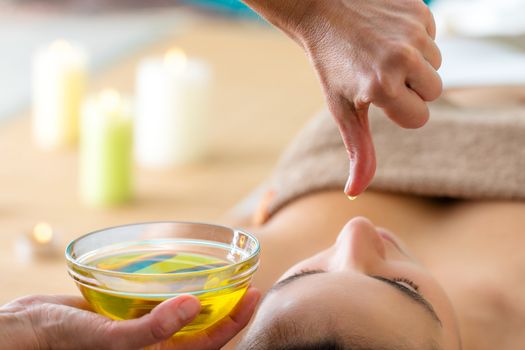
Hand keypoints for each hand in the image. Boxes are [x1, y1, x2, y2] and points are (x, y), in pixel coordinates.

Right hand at [0, 288, 259, 349]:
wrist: (25, 329)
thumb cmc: (62, 342)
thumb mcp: (109, 339)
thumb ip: (151, 329)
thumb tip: (193, 307)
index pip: (207, 344)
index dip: (233, 322)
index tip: (253, 295)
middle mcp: (153, 345)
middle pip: (201, 328)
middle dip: (227, 308)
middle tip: (247, 282)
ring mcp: (141, 327)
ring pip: (182, 312)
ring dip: (204, 296)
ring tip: (222, 275)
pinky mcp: (127, 311)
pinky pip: (159, 299)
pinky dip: (174, 287)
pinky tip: (181, 270)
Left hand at [243, 0, 441, 195]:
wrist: (322, 13)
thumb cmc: (332, 67)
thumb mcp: (343, 111)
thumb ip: (358, 151)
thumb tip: (355, 191)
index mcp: (382, 87)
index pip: (419, 118)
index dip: (401, 111)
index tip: (379, 98)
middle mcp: (402, 59)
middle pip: (434, 92)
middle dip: (412, 88)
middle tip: (380, 75)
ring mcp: (412, 32)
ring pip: (436, 65)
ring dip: (415, 63)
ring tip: (383, 54)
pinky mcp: (419, 10)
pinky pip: (432, 37)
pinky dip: (416, 39)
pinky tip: (388, 34)